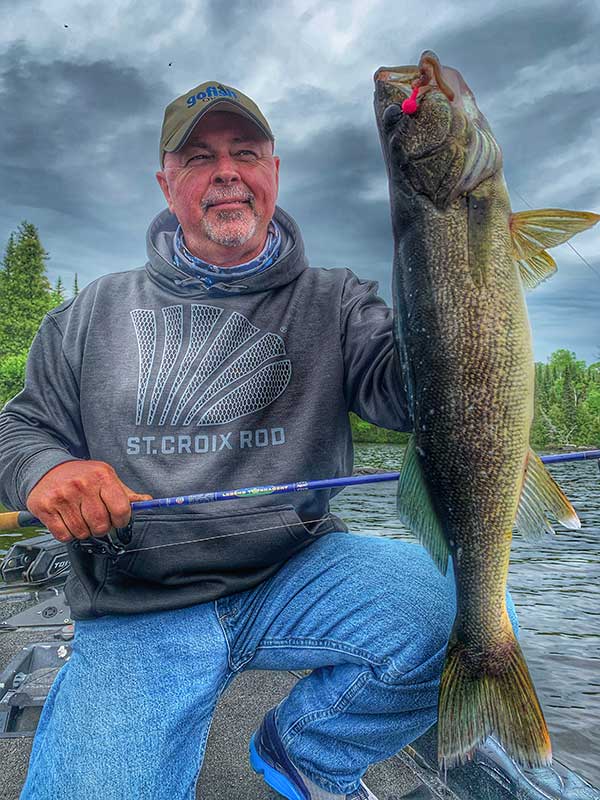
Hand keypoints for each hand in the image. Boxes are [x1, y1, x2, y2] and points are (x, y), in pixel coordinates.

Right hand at [26, 460, 152, 542]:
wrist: (48, 468)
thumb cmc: (81, 475)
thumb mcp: (106, 477)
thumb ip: (126, 493)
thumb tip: (147, 502)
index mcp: (102, 476)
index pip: (121, 509)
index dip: (122, 520)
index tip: (118, 520)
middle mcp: (82, 485)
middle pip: (101, 525)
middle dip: (102, 528)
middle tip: (97, 520)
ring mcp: (63, 496)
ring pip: (82, 532)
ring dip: (84, 531)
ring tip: (81, 518)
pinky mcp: (46, 507)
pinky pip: (64, 535)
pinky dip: (68, 534)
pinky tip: (68, 521)